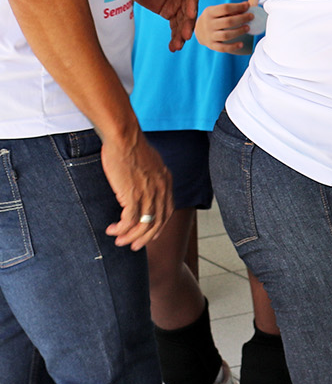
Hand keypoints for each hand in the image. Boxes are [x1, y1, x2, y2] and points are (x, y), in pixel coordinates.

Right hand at [101, 131, 172, 249]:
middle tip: (133, 246)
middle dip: (145, 237)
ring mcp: (149, 193)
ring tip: (119, 241)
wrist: (124, 138)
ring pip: (143, 225)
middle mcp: (161, 189)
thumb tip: (145, 184)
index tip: (148, 235)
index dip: (158, 225)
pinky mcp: (133, 195)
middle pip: (158, 222)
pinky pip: (129, 221)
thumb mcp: (149, 163)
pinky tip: (112, 230)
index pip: (167, 210)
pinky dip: (121, 229)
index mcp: (166, 181)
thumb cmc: (131, 147)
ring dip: (130, 236)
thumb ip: (151, 176)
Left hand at [126, 0, 198, 51]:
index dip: (193, 4)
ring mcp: (177, 2)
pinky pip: (174, 25)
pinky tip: (173, 46)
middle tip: (185, 36)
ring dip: (181, 33)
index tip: (191, 15)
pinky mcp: (168, 11)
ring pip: (183, 20)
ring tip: (177, 46)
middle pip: (189, 9)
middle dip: (187, 24)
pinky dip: (174, 35)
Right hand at [196, 1, 254, 54]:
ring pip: (226, 35)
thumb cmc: (214, 18)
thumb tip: (247, 5)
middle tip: (251, 16)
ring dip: (239, 31)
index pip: (225, 8)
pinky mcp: (212, 45)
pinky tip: (241, 44)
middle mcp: (208, 24)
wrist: (199, 31)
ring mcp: (209, 36)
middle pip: (227, 22)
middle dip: (242, 19)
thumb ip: (231, 8)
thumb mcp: (217, 10)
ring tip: (248, 28)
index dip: (238, 7)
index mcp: (209, 12)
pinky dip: (232, 47)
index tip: (248, 6)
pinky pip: (223, 48)